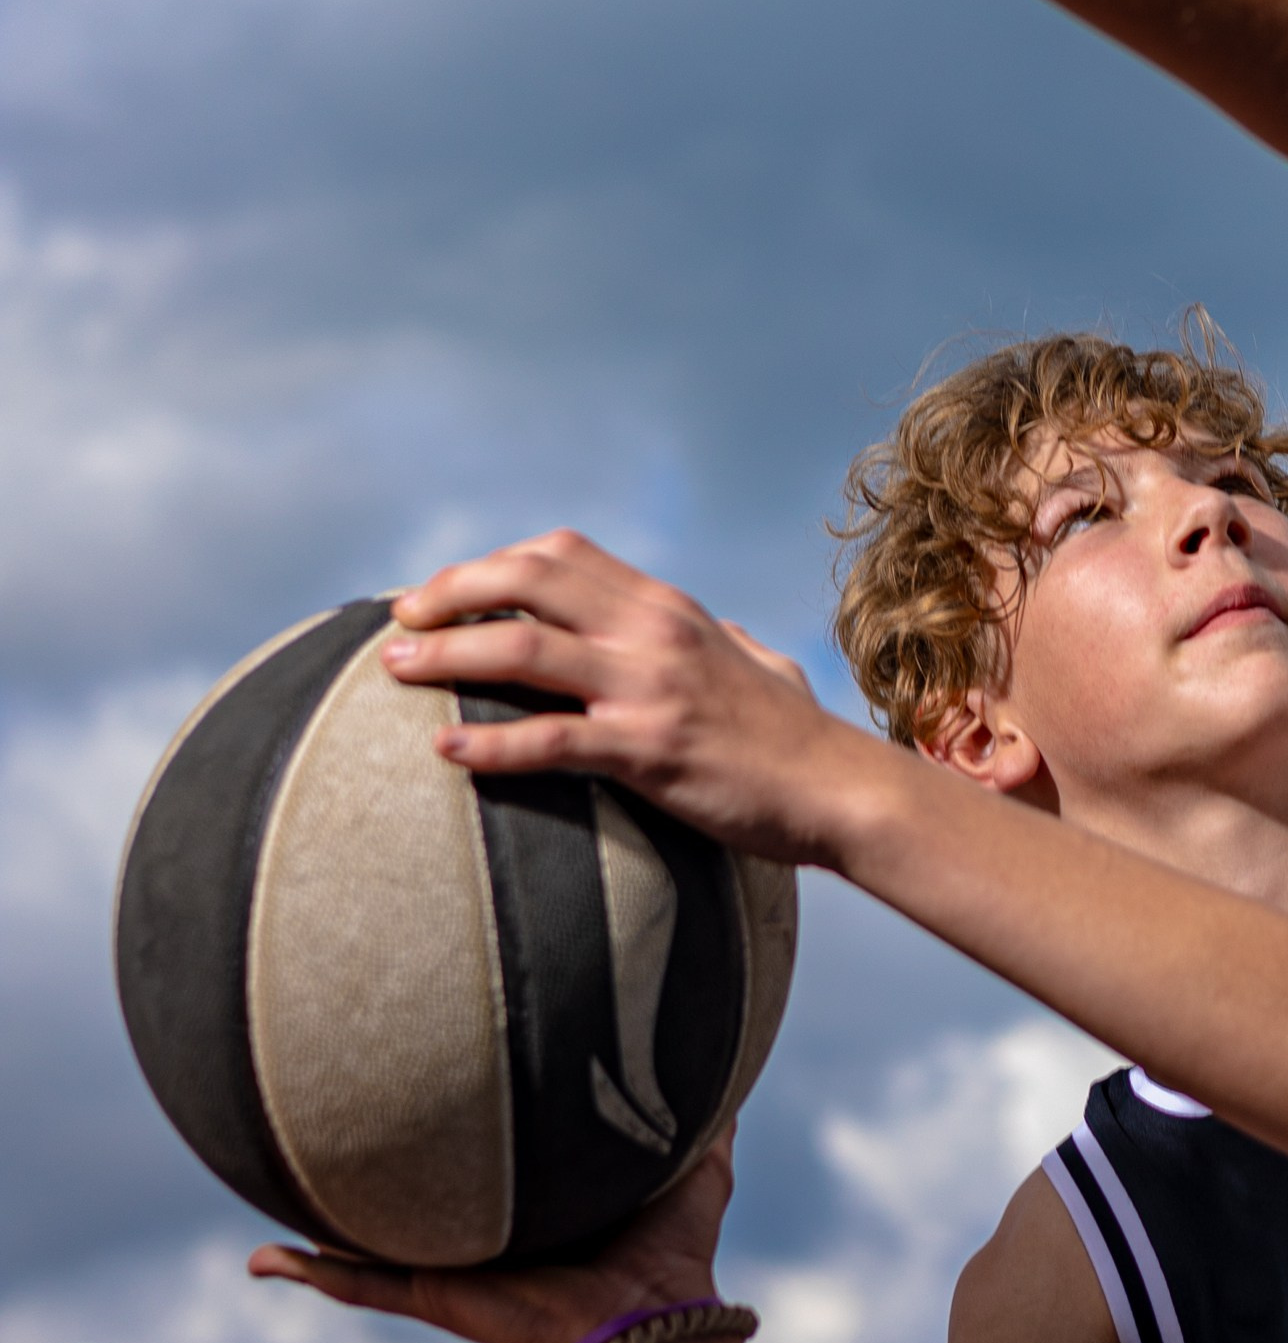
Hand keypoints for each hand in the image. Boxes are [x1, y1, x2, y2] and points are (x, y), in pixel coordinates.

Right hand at [250, 1135, 736, 1342]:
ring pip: (369, 1245)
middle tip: (321, 1131)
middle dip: (370, 1175)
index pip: (480, 1165)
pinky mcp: (439, 1296)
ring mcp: (453, 1269)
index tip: (415, 1087)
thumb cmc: (677, 1250)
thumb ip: (706, 1114)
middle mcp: (484, 1237)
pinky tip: (263, 1263)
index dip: (450, 1131)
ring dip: (317, 1228)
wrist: (657, 1320)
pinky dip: (310, 1273)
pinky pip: (362, 1285)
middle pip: (414, 1202)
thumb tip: (725, 1055)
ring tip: (265, 1203)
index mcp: (531, 1206)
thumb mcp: (695, 1163)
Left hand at [378, 528, 866, 863]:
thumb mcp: (753, 660)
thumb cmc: (794, 734)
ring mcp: (651, 689)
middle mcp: (653, 631)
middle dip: (450, 592)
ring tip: (393, 670)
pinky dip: (492, 744)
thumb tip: (712, 627)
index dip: (488, 565)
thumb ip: (718, 637)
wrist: (839, 788)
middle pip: (528, 580)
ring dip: (447, 655)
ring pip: (524, 652)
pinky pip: (553, 741)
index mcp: (667, 607)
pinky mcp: (650, 751)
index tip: (440, 592)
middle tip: (398, 621)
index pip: (561, 554)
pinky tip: (446, 752)